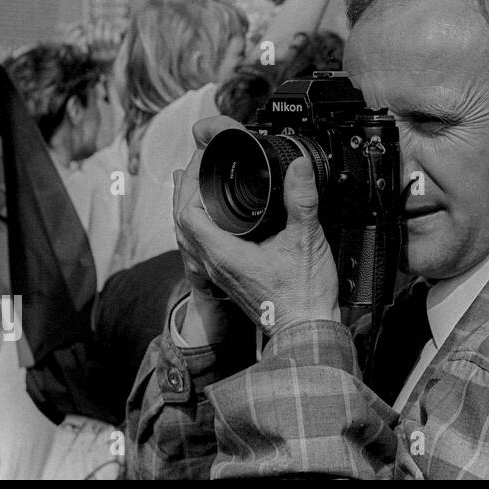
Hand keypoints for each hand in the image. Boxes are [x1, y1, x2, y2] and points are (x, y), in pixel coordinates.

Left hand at [172, 116, 338, 340]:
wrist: (306, 329)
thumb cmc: (303, 295)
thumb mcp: (306, 240)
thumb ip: (301, 200)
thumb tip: (299, 167)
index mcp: (223, 254)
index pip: (188, 212)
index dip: (191, 182)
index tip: (204, 159)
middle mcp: (214, 265)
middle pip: (181, 222)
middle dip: (184, 190)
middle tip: (195, 164)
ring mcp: (220, 274)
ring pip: (188, 237)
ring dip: (188, 208)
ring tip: (193, 186)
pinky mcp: (230, 279)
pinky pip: (201, 249)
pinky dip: (200, 227)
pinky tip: (214, 222)